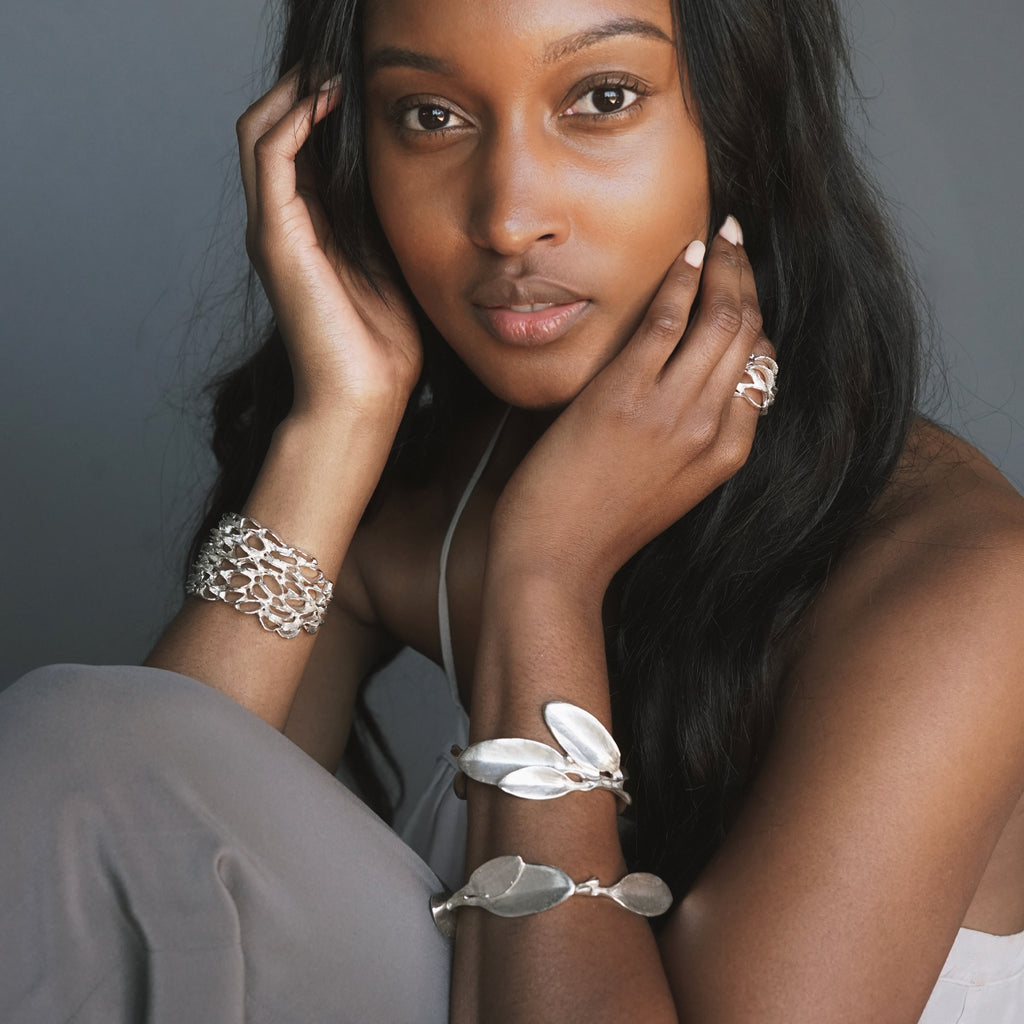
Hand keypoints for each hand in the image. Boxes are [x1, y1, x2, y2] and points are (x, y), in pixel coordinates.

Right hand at [236, 67, 421, 424]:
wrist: (365, 396)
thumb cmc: (383, 345)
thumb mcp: (392, 264)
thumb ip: (384, 220)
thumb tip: (410, 174)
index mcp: (309, 230)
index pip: (300, 149)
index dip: (320, 109)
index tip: (358, 80)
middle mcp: (282, 224)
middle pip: (270, 130)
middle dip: (300, 90)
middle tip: (338, 62)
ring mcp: (274, 230)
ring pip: (259, 133)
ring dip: (291, 93)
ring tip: (329, 69)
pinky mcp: (276, 238)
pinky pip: (270, 157)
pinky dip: (292, 119)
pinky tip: (324, 100)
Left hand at [491, 219, 773, 592]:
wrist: (558, 559)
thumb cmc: (600, 524)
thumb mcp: (667, 487)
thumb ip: (691, 439)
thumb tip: (695, 386)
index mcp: (727, 453)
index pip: (761, 368)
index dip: (757, 319)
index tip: (742, 289)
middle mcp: (712, 429)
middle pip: (750, 334)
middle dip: (748, 279)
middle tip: (738, 242)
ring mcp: (674, 411)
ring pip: (721, 319)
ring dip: (724, 268)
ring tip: (720, 236)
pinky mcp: (628, 395)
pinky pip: (669, 320)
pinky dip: (683, 280)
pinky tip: (686, 254)